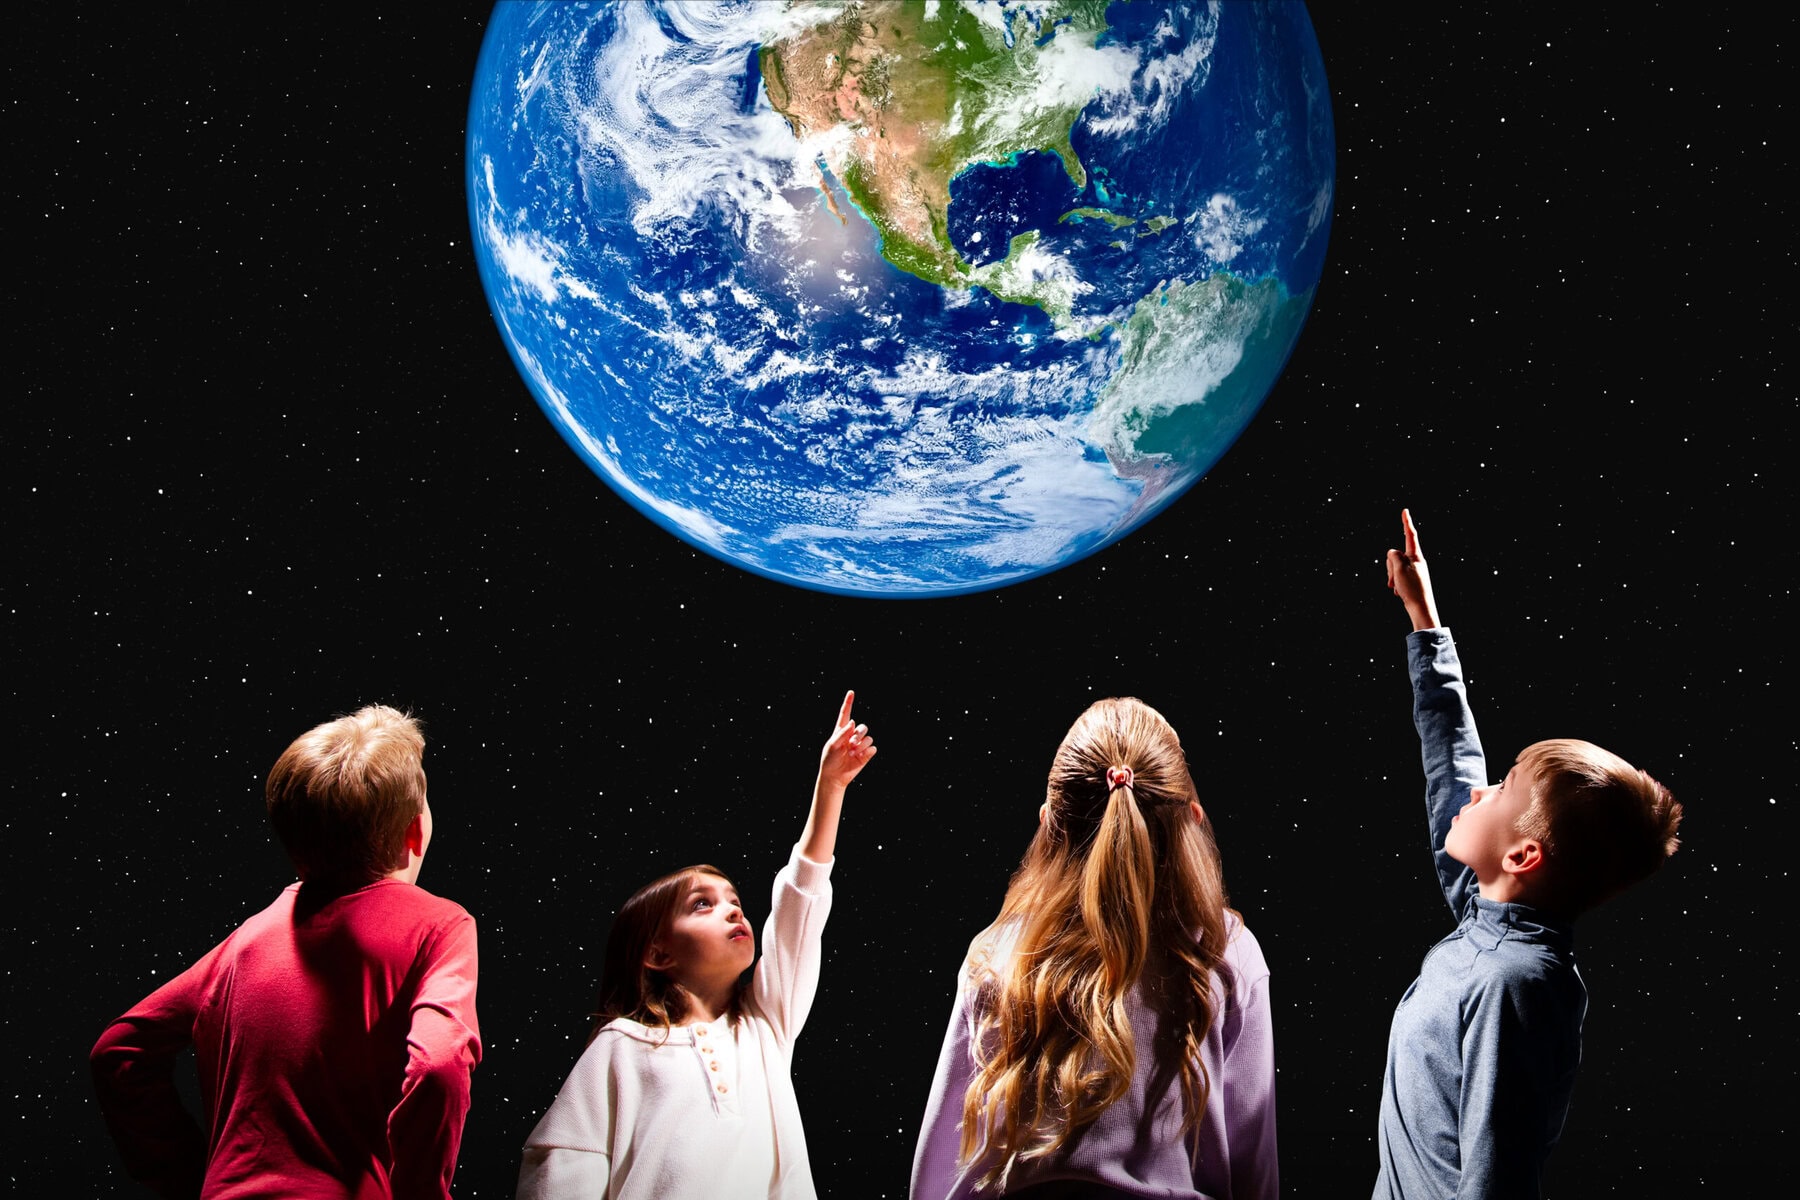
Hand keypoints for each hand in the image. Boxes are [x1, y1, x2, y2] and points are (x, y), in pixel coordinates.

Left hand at [819, 690, 876, 789]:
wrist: (834, 776)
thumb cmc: (830, 760)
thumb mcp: (832, 746)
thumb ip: (842, 733)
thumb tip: (853, 721)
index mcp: (841, 731)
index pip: (845, 714)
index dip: (848, 703)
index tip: (851, 692)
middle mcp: (852, 736)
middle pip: (862, 727)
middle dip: (859, 734)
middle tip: (851, 744)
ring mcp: (859, 745)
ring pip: (868, 738)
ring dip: (861, 744)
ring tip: (853, 753)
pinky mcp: (866, 754)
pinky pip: (872, 748)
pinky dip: (867, 751)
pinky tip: (859, 757)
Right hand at [1385, 508, 1441, 630]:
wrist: (1421, 609)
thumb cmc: (1412, 589)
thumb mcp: (1400, 569)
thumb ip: (1394, 556)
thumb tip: (1393, 552)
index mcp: (1416, 556)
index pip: (1410, 535)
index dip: (1406, 522)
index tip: (1405, 511)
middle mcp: (1416, 561)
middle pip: (1395, 554)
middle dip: (1390, 566)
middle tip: (1395, 580)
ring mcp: (1413, 570)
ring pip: (1394, 566)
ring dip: (1391, 576)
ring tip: (1397, 587)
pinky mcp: (1411, 579)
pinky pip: (1397, 575)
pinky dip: (1395, 582)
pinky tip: (1399, 592)